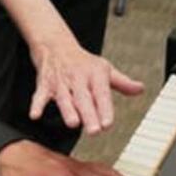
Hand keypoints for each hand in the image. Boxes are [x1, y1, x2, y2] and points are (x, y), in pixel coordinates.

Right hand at [27, 32, 143, 134]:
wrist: (55, 45)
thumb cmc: (82, 61)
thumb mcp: (105, 69)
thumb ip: (122, 82)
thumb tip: (140, 89)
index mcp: (95, 75)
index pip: (101, 93)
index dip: (105, 108)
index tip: (108, 123)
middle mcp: (78, 78)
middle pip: (83, 98)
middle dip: (89, 114)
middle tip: (94, 130)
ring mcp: (60, 82)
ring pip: (64, 98)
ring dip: (67, 110)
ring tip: (73, 123)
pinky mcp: (45, 84)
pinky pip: (40, 95)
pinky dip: (37, 105)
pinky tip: (35, 115)